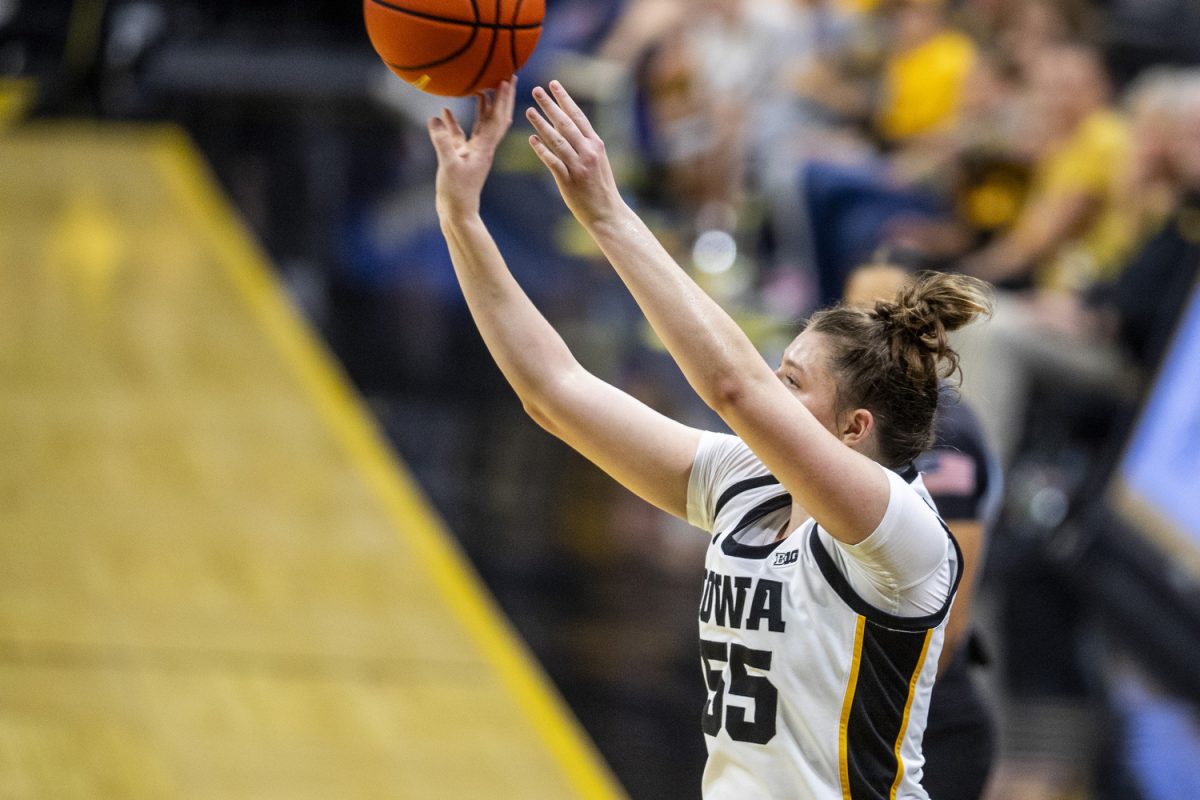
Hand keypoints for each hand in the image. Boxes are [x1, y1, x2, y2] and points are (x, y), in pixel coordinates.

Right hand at [428, 77, 516, 219]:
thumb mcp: (449, 165)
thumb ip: (443, 142)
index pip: (498, 118)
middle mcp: (483, 147)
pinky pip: (460, 135)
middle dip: (501, 97)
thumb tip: (435, 118)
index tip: (509, 78)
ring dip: (482, 105)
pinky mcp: (460, 157)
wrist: (457, 214)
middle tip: (505, 76)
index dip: (504, 98)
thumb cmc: (456, 194)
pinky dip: (454, 122)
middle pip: (495, 117)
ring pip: (480, 124)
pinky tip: (444, 111)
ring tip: (481, 85)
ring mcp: (472, 152)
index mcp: (485, 147)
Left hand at [526, 81, 623, 227]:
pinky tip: (532, 140)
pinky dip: (542, 150)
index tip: (554, 84)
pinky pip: (553, 162)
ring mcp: (578, 166)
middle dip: (550, 105)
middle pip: (565, 123)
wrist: (607, 213)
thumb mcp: (599, 160)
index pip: (578, 116)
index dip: (564, 99)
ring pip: (557, 140)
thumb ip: (585, 144)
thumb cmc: (601, 187)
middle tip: (537, 90)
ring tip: (528, 110)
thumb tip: (570, 128)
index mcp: (596, 144)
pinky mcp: (568, 181)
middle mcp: (588, 152)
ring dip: (541, 124)